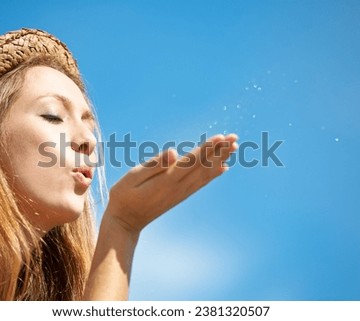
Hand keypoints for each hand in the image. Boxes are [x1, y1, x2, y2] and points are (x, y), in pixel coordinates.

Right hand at [104, 133, 237, 233]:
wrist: (125, 222)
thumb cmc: (124, 196)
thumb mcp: (133, 177)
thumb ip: (154, 165)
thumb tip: (174, 152)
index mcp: (167, 180)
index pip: (192, 161)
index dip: (207, 148)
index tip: (221, 137)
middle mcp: (178, 187)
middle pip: (204, 166)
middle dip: (220, 151)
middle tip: (235, 137)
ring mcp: (181, 193)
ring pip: (205, 174)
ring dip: (220, 159)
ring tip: (234, 147)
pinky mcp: (179, 196)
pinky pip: (201, 183)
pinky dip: (213, 174)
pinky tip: (223, 167)